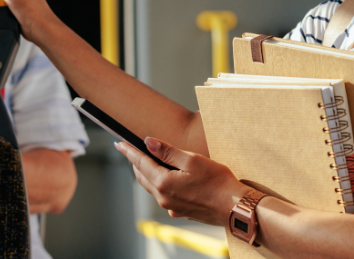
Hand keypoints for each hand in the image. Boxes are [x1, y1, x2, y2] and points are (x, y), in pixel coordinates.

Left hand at [115, 137, 246, 226]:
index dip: (129, 151)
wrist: (234, 207)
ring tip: (147, 160)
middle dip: (136, 162)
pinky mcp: (180, 211)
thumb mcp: (192, 160)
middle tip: (131, 149)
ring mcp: (171, 206)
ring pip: (152, 187)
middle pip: (143, 176)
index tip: (119, 143)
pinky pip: (164, 195)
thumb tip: (148, 143)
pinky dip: (160, 184)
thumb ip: (167, 151)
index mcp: (164, 183)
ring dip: (147, 173)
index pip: (140, 163)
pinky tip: (168, 178)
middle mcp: (164, 198)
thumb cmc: (217, 181)